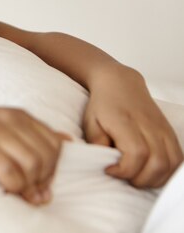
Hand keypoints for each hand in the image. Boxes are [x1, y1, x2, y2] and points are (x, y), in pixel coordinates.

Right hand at [0, 105, 68, 204]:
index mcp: (17, 114)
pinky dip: (13, 186)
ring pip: (31, 165)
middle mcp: (9, 119)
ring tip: (20, 194)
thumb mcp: (0, 121)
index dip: (53, 169)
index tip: (40, 182)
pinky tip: (5, 189)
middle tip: (32, 194)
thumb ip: (31, 131)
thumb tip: (67, 141)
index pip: (54, 144)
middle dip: (44, 181)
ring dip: (30, 186)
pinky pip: (8, 171)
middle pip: (46, 157)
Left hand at [83, 64, 182, 186]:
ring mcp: (163, 130)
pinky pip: (178, 159)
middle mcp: (149, 126)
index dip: (124, 169)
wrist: (120, 85)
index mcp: (127, 122)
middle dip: (140, 179)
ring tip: (136, 177)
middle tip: (123, 176)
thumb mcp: (90, 122)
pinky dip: (167, 172)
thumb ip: (97, 142)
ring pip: (171, 164)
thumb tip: (107, 161)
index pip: (136, 153)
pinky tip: (150, 173)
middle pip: (158, 163)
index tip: (109, 170)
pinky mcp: (170, 133)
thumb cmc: (103, 105)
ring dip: (154, 179)